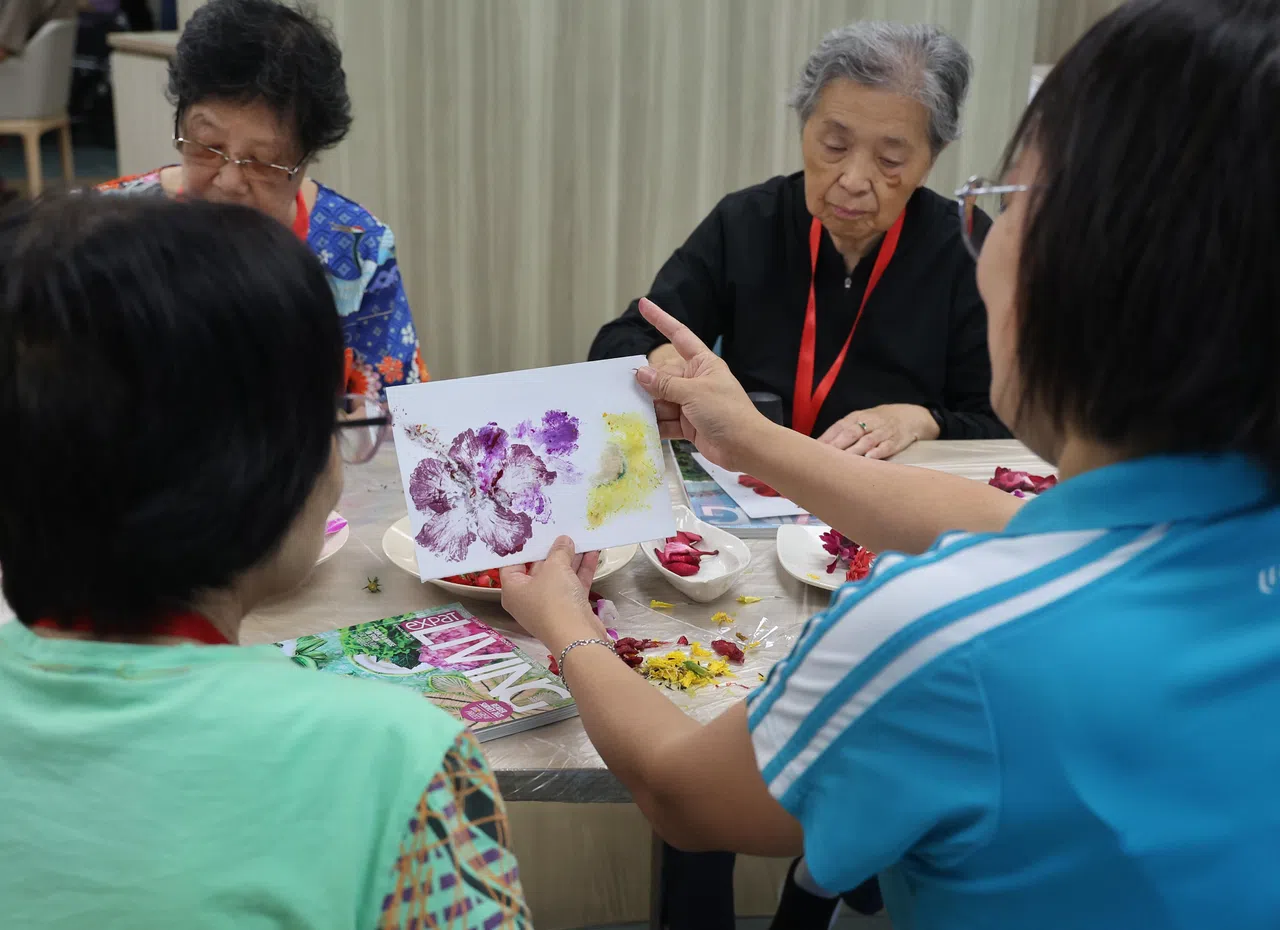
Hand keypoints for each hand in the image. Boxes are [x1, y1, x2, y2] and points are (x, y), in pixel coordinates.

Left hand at [500, 537, 604, 649]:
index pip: (512, 564)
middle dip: (552, 551)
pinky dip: (581, 570)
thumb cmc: (555, 599)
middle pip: (538, 569)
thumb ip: (559, 551)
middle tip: (561, 530)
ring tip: (581, 538)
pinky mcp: (568, 609)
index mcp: (513, 590)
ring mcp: (549, 605)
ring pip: (559, 577)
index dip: (523, 548)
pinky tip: (593, 553)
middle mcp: (528, 598)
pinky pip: (573, 585)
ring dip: (571, 559)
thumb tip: (564, 540)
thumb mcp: (555, 568)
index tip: (534, 531)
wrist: (577, 637)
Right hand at [634, 298, 771, 471]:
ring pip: (661, 401)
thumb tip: (641, 373)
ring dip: (649, 407)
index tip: (644, 305)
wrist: (746, 447)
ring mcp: (691, 404)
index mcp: (702, 363)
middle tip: (625, 390)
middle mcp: (695, 381)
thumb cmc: (727, 412)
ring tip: (629, 412)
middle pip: (663, 376)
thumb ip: (665, 384)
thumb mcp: (694, 393)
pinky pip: (666, 421)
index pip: (679, 336)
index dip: (661, 320)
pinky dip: (655, 425)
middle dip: (647, 384)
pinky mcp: (688, 425)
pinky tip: (640, 428)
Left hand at [817, 404, 938, 458]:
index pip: (838, 427)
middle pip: (851, 433)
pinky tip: (870, 458)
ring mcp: (883, 431)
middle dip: (837, 445)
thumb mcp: (859, 421)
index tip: (813, 450)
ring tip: (843, 462)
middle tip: (824, 458)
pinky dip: (878, 452)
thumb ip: (841, 433)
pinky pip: (887, 446)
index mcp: (856, 417)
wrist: (910, 416)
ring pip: (867, 441)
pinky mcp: (896, 440)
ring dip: (854, 451)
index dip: (826, 438)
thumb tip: (817, 446)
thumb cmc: (877, 422)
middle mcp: (869, 422)